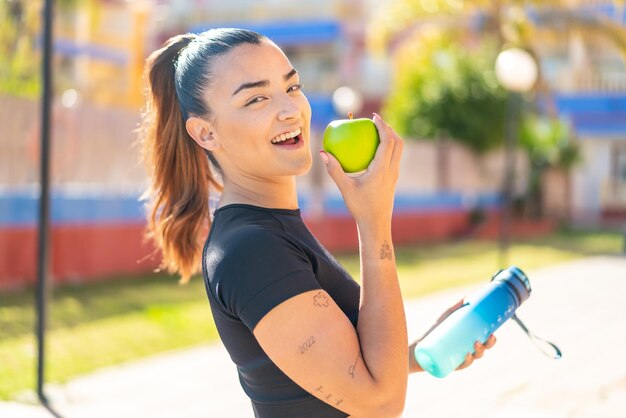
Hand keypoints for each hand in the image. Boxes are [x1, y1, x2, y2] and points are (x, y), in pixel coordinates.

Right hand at [320, 113, 402, 228]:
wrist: (376, 224)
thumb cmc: (360, 207)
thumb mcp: (345, 188)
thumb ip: (334, 170)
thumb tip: (323, 153)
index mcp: (382, 169)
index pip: (387, 142)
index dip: (383, 126)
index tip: (374, 117)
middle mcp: (392, 170)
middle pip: (398, 142)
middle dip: (390, 128)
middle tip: (376, 121)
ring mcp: (394, 175)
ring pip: (399, 150)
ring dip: (391, 138)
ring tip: (377, 132)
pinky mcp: (393, 180)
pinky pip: (393, 158)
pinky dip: (388, 149)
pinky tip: (373, 151)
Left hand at [409, 299, 496, 373]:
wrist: (415, 346)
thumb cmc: (430, 332)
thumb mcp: (443, 318)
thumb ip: (453, 307)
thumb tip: (466, 296)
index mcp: (466, 342)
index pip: (483, 342)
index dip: (491, 340)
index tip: (493, 332)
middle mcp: (464, 352)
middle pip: (482, 351)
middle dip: (488, 345)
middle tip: (489, 337)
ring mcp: (457, 359)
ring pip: (474, 358)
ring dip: (479, 352)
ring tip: (476, 343)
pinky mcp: (450, 365)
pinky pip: (461, 365)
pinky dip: (466, 361)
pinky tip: (467, 355)